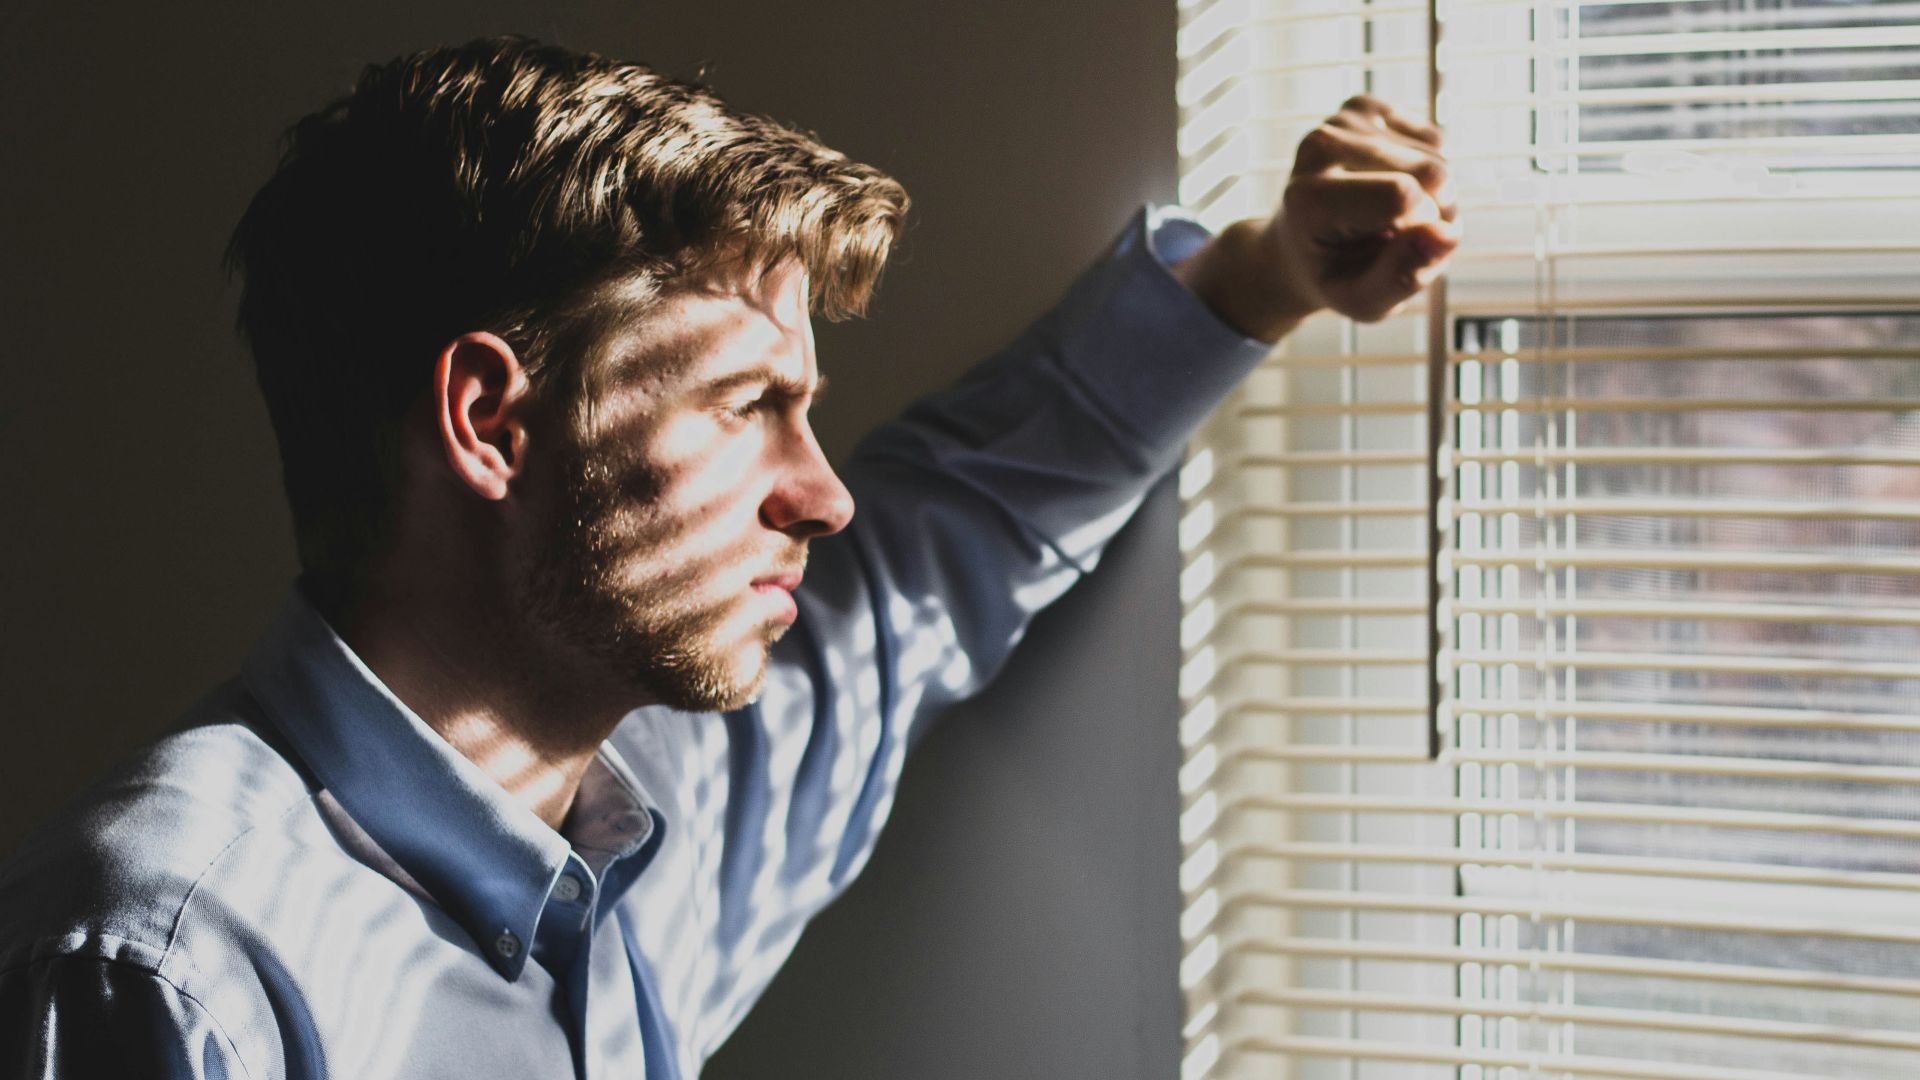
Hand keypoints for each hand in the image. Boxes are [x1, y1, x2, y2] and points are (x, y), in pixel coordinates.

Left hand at [1174, 94, 1459, 338]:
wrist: (1299, 247)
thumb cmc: (1334, 277)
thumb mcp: (1362, 302)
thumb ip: (1401, 278)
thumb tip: (1445, 235)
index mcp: (1309, 198)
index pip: (1403, 196)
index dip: (1424, 230)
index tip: (1399, 250)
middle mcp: (1320, 147)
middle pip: (1432, 172)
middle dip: (1436, 213)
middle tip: (1401, 238)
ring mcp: (1340, 121)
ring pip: (1438, 156)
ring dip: (1434, 196)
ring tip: (1395, 218)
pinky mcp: (1363, 108)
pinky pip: (1433, 139)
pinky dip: (1427, 169)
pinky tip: (1395, 186)